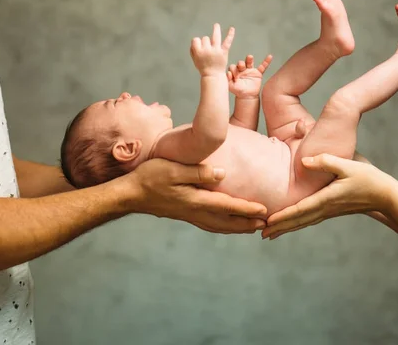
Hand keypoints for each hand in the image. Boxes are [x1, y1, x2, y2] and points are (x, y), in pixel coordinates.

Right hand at [125, 158, 267, 233]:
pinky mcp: (185, 215)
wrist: (131, 194)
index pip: (227, 206)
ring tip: (253, 227)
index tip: (265, 211)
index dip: (247, 209)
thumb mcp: (172, 168)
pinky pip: (210, 225)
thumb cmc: (150, 176)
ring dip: (238, 228)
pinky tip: (227, 224)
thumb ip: (197, 172)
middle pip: (227, 222)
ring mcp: (190, 215)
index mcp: (195, 200)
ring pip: (219, 226)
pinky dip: (224, 227)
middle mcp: (195, 211)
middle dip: (248, 224)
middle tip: (267, 224)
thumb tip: (222, 174)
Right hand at [191, 23, 234, 76]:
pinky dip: (230, 35)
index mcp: (198, 52)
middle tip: (208, 50)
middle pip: (205, 38)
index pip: (196, 40)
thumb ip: (193, 50)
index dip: (197, 42)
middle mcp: (207, 50)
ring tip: (216, 25)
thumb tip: (195, 40)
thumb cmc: (203, 67)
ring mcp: (216, 50)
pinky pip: (227, 41)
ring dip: (216, 29)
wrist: (213, 76)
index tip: (199, 46)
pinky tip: (232, 28)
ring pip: (215, 36)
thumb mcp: (194, 59)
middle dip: (206, 42)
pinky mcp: (224, 52)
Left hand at [228, 54, 272, 98]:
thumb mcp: (231, 87)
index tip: (232, 74)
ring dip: (249, 59)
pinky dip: (266, 62)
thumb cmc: (238, 91)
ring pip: (250, 62)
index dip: (232, 69)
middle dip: (240, 63)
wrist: (247, 97)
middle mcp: (242, 69)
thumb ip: (228, 80)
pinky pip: (263, 67)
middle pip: (241, 63)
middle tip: (241, 66)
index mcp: (235, 72)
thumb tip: (228, 73)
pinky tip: (270, 56)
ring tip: (249, 57)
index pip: (233, 67)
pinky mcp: (258, 73)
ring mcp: (250, 71)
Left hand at [262, 153, 397, 238]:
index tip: (267, 223)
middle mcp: (325, 208)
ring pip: (303, 222)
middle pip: (297, 221)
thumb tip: (303, 161)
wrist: (388, 196)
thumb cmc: (369, 179)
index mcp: (325, 199)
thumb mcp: (348, 165)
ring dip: (286, 228)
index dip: (282, 216)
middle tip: (260, 235)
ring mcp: (328, 211)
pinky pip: (310, 219)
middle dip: (279, 228)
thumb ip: (325, 161)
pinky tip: (293, 224)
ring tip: (270, 235)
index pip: (298, 210)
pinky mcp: (332, 210)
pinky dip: (298, 223)